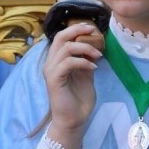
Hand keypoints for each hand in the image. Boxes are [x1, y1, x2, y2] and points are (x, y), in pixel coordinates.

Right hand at [44, 22, 101, 148]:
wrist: (73, 120)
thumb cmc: (78, 99)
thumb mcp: (85, 75)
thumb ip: (85, 61)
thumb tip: (93, 46)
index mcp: (56, 60)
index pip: (62, 37)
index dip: (75, 29)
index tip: (92, 28)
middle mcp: (51, 63)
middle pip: (60, 37)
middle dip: (77, 30)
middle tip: (93, 31)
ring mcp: (51, 71)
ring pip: (66, 48)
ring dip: (85, 48)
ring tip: (97, 55)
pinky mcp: (54, 79)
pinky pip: (68, 63)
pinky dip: (82, 62)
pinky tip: (93, 68)